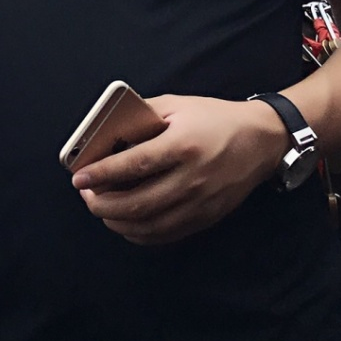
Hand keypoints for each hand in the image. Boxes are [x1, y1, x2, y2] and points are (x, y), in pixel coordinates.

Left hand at [71, 93, 287, 244]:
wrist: (261, 140)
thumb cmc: (214, 118)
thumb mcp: (177, 105)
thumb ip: (142, 116)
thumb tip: (106, 133)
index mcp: (183, 145)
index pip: (134, 165)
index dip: (102, 173)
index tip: (79, 176)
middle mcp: (192, 178)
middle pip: (138, 204)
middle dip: (102, 204)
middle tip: (86, 194)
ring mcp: (201, 203)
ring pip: (149, 226)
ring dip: (116, 221)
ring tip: (100, 207)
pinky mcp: (206, 218)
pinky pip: (165, 235)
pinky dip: (139, 234)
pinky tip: (125, 222)